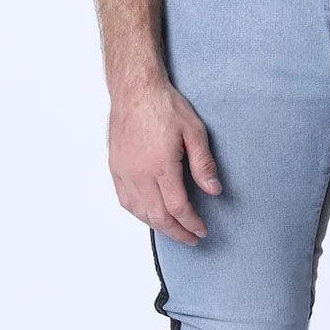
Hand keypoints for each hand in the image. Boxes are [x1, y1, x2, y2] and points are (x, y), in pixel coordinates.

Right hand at [108, 79, 221, 245]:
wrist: (134, 89)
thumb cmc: (164, 106)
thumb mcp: (194, 131)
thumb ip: (204, 164)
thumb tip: (214, 191)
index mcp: (160, 165)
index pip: (178, 207)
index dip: (191, 224)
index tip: (202, 231)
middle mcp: (139, 173)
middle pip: (158, 217)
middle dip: (177, 232)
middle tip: (192, 239)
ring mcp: (124, 172)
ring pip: (140, 212)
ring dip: (159, 227)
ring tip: (175, 231)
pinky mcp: (115, 168)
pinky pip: (126, 201)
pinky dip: (140, 214)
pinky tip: (151, 216)